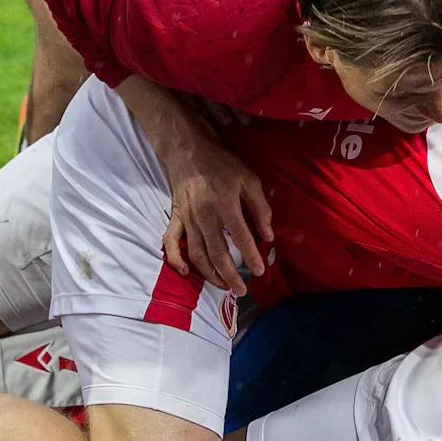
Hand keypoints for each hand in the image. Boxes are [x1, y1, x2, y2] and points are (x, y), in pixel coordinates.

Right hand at [118, 77, 272, 295]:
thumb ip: (260, 208)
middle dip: (230, 276)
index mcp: (225, 204)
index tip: (260, 272)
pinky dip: (176, 260)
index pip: (240, 238)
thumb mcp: (249, 179)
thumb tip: (268, 236)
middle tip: (241, 291)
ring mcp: (187, 219)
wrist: (189, 150)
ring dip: (209, 274)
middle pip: (217, 253)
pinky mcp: (175, 218)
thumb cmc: (223, 164)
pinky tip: (186, 273)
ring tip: (223, 286)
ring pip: (197, 254)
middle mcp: (204, 216)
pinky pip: (172, 243)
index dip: (251, 256)